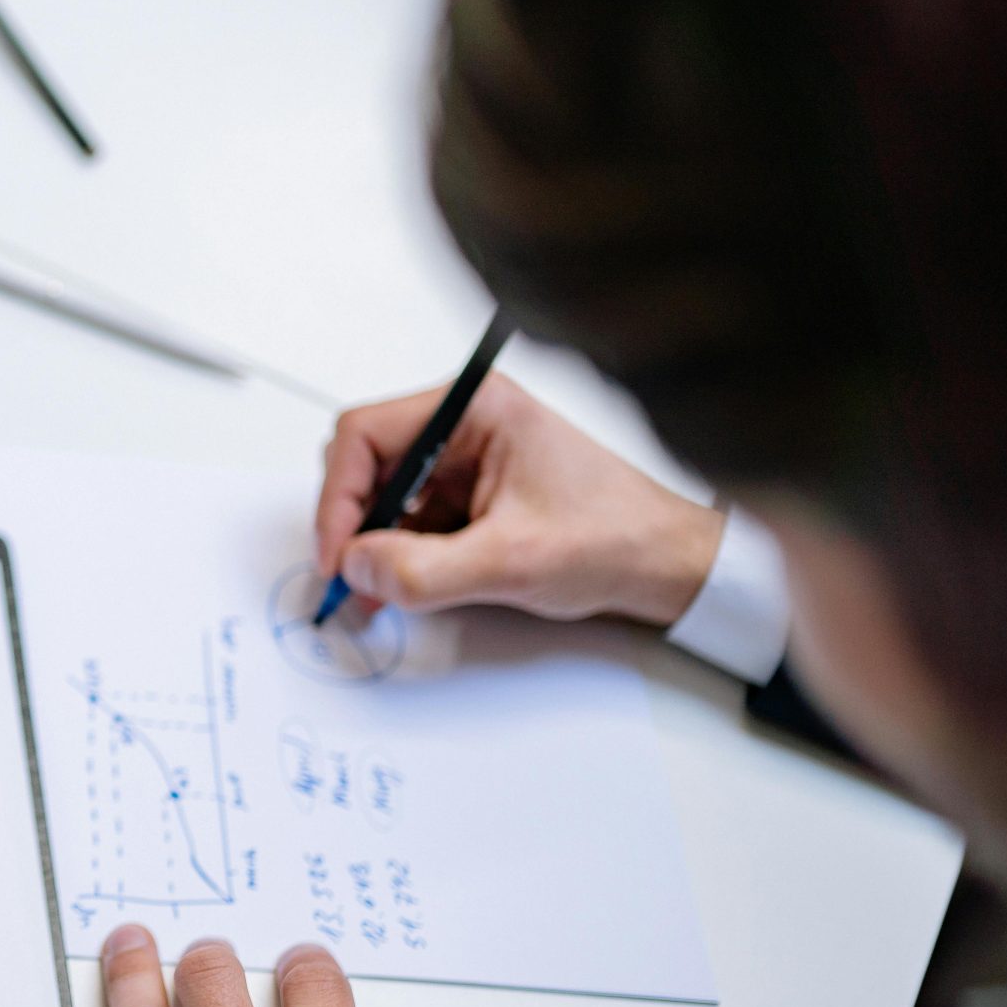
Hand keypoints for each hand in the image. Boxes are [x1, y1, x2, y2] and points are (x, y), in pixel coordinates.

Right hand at [315, 373, 724, 626]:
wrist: (668, 565)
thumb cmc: (614, 539)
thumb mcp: (511, 562)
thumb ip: (424, 569)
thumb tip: (356, 568)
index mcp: (475, 410)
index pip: (365, 435)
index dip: (340, 498)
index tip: (338, 555)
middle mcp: (465, 425)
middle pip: (367, 465)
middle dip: (353, 525)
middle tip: (350, 579)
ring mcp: (466, 461)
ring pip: (385, 498)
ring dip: (374, 548)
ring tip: (378, 596)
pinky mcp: (471, 496)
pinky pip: (411, 522)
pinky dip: (399, 558)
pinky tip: (405, 590)